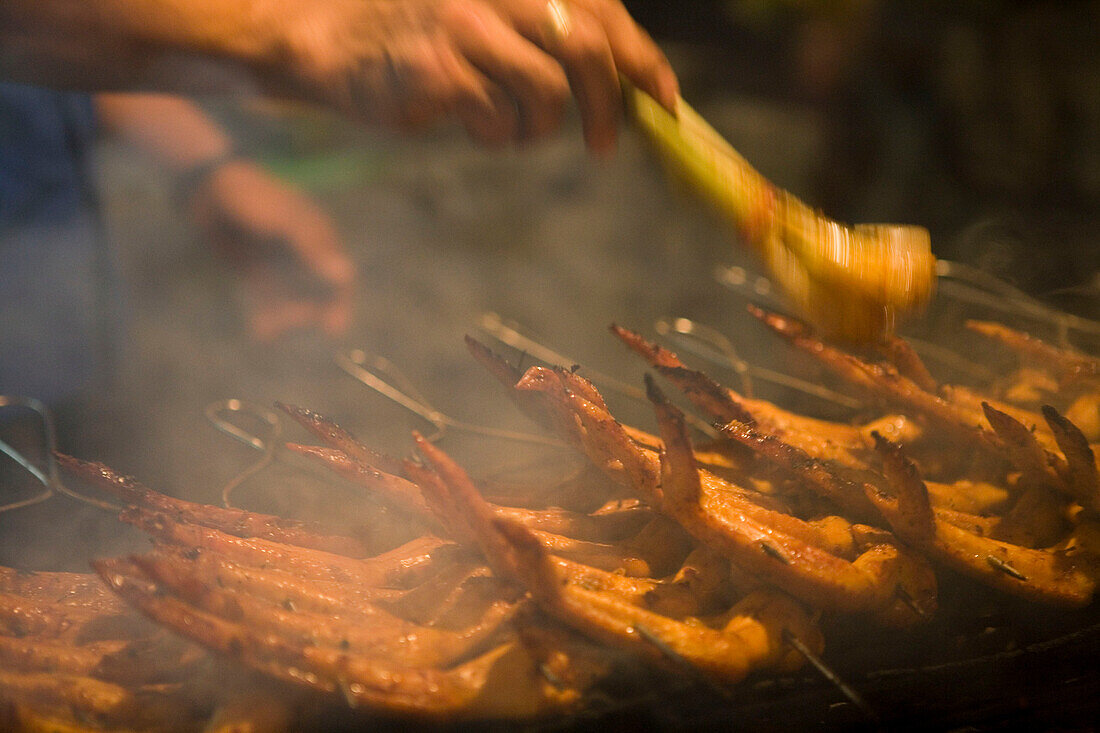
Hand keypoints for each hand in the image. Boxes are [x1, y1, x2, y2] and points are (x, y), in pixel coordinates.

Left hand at [187, 160, 356, 341]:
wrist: (206, 190)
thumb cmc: (252, 197)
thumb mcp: (285, 220)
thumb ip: (314, 249)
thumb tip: (347, 276)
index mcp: (319, 236)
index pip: (338, 274)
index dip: (339, 301)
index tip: (332, 327)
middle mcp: (303, 253)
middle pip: (316, 292)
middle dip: (306, 312)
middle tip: (291, 325)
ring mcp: (280, 263)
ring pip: (291, 298)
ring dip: (283, 316)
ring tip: (267, 328)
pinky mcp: (257, 272)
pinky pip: (266, 298)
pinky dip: (265, 313)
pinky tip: (260, 329)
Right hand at [281, 0, 678, 153]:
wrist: (330, 38)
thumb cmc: (420, 35)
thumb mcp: (489, 17)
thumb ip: (546, 33)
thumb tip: (624, 82)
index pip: (600, 11)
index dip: (642, 58)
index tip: (665, 100)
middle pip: (585, 48)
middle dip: (607, 107)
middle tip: (603, 146)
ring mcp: (465, 25)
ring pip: (545, 93)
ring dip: (536, 126)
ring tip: (507, 126)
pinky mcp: (438, 68)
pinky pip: (496, 119)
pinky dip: (494, 135)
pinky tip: (470, 124)